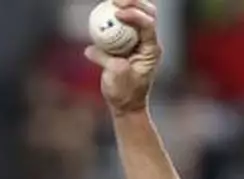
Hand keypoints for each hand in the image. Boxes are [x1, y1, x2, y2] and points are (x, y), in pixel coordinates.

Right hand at [84, 0, 160, 115]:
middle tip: (116, 1)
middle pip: (147, 13)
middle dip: (134, 3)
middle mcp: (147, 42)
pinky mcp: (126, 43)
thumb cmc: (125, 94)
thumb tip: (92, 49)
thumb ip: (108, 62)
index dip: (134, 16)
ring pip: (136, 16)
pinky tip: (101, 15)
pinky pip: (120, 25)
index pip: (148, 26)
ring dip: (124, 6)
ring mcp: (138, 42)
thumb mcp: (117, 79)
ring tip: (109, 3)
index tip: (117, 14)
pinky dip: (112, 18)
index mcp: (151, 50)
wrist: (126, 104)